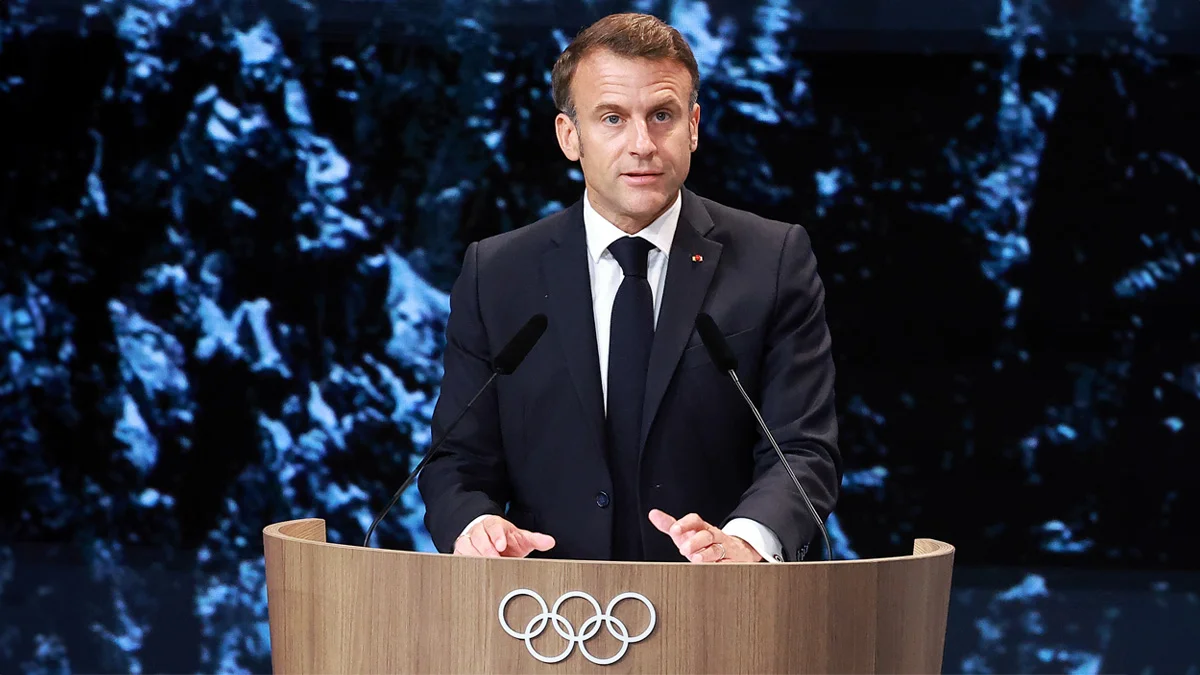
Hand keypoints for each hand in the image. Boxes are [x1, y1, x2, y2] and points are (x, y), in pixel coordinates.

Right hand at [453, 515, 555, 557]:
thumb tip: (549, 542)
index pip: (493, 525)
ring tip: (484, 565)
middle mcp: (480, 530)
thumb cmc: (506, 539)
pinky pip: (458, 554)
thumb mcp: (521, 538)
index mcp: (495, 524)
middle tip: (494, 559)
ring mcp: (469, 539)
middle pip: (478, 536)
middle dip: (486, 549)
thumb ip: (534, 540)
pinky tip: (473, 568)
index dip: (496, 535)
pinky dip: (464, 561)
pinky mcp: (460, 550)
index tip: (501, 545)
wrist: (490, 540)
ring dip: (474, 555)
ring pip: (466, 544)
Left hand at [648, 509, 762, 562]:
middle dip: (695, 542)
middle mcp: (713, 537)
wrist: (734, 552)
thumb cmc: (703, 544)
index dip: (685, 524)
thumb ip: (669, 525)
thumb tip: (653, 514)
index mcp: (701, 528)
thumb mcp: (686, 534)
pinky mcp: (733, 562)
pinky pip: (728, 564)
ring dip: (706, 554)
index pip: (694, 521)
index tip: (674, 530)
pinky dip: (720, 566)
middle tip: (684, 549)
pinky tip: (714, 568)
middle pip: (706, 535)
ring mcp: (724, 549)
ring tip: (697, 559)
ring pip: (717, 549)